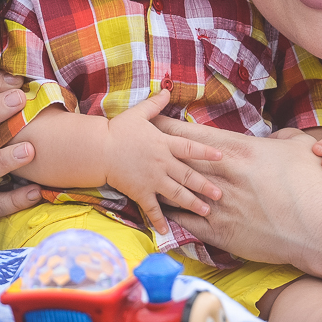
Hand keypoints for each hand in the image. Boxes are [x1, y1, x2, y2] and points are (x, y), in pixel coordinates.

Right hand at [103, 90, 221, 235]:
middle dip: (206, 186)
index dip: (207, 153)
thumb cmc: (118, 130)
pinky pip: (152, 209)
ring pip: (177, 194)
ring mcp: (152, 179)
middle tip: (220, 195)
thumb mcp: (138, 113)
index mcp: (164, 144)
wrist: (98, 149)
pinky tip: (168, 231)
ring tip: (206, 211)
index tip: (222, 158)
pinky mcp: (140, 192)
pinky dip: (160, 221)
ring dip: (192, 203)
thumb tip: (166, 90)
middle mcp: (162, 163)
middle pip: (189, 176)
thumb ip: (155, 104)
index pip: (191, 149)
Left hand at [153, 115, 321, 265]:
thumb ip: (282, 140)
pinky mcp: (219, 232)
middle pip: (178, 160)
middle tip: (134, 145)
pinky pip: (185, 222)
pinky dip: (171, 216)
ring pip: (177, 191)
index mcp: (238, 152)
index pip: (192, 137)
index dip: (169, 128)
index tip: (151, 122)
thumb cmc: (311, 187)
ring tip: (138, 178)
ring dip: (158, 184)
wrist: (318, 229)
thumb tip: (276, 139)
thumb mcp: (298, 149)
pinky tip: (158, 212)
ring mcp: (218, 205)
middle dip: (155, 152)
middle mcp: (222, 176)